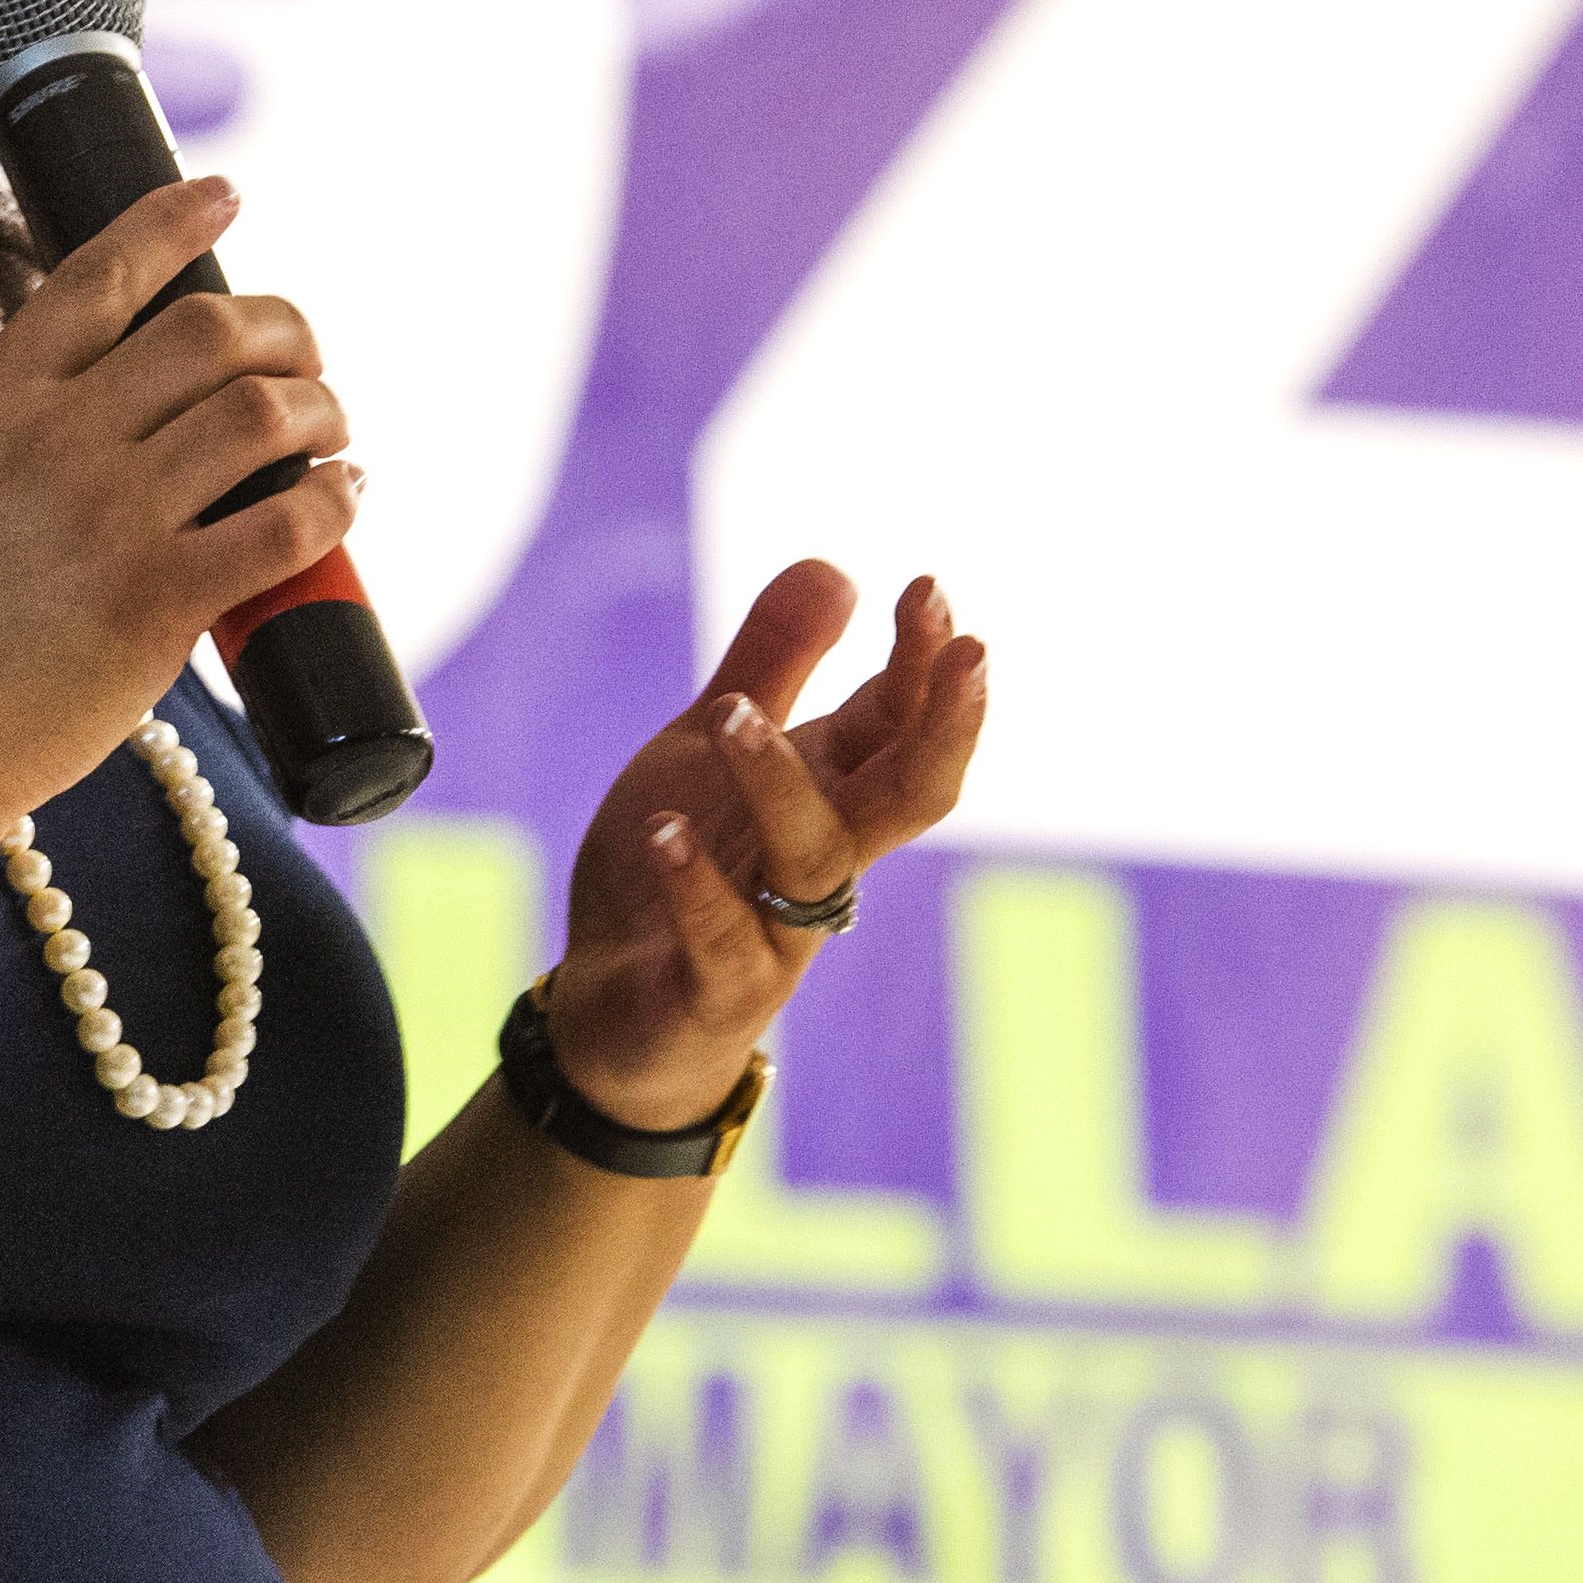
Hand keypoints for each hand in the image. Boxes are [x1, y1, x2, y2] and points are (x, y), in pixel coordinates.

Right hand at [0, 176, 362, 817]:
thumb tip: (62, 393)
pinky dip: (333, 497)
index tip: (225, 192)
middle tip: (304, 355)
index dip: (175, 219)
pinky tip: (342, 494)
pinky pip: (283, 527)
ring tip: (329, 428)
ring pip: (260, 414)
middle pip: (207, 329)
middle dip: (283, 327)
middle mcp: (53, 444)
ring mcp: (107, 522)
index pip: (99, 274)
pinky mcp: (157, 607)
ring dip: (319, 406)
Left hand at [541, 563, 987, 1132]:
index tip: (931, 589)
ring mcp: (778, 929)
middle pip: (911, 793)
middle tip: (964, 646)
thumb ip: (771, 664)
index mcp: (827, 794)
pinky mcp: (717, 990)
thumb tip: (838, 565)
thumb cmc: (679, 870)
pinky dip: (696, 886)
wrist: (618, 1016)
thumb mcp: (705, 749)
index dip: (925, 662)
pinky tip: (665, 832)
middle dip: (945, 722)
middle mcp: (821, 858)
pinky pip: (723, 940)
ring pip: (816, 857)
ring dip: (781, 781)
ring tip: (734, 712)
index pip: (902, 723)